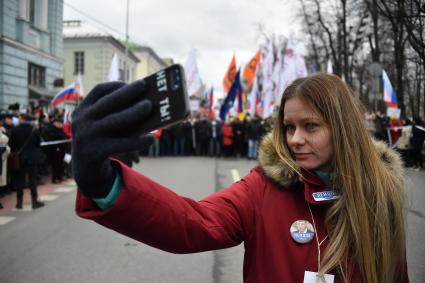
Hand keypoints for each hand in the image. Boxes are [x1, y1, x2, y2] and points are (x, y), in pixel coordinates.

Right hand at [72, 80, 153, 197]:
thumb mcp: (102, 125)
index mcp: (82, 110)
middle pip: (107, 103)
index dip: (115, 85)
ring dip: (134, 112)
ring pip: (114, 121)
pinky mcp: (96, 152)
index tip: (131, 83)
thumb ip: (116, 114)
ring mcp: (87, 137)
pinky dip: (138, 141)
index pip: (98, 91)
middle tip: (144, 86)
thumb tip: (145, 104)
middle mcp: (82, 121)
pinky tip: (151, 138)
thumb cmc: (101, 140)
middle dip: (127, 93)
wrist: (85, 169)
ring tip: (150, 106)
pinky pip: (121, 144)